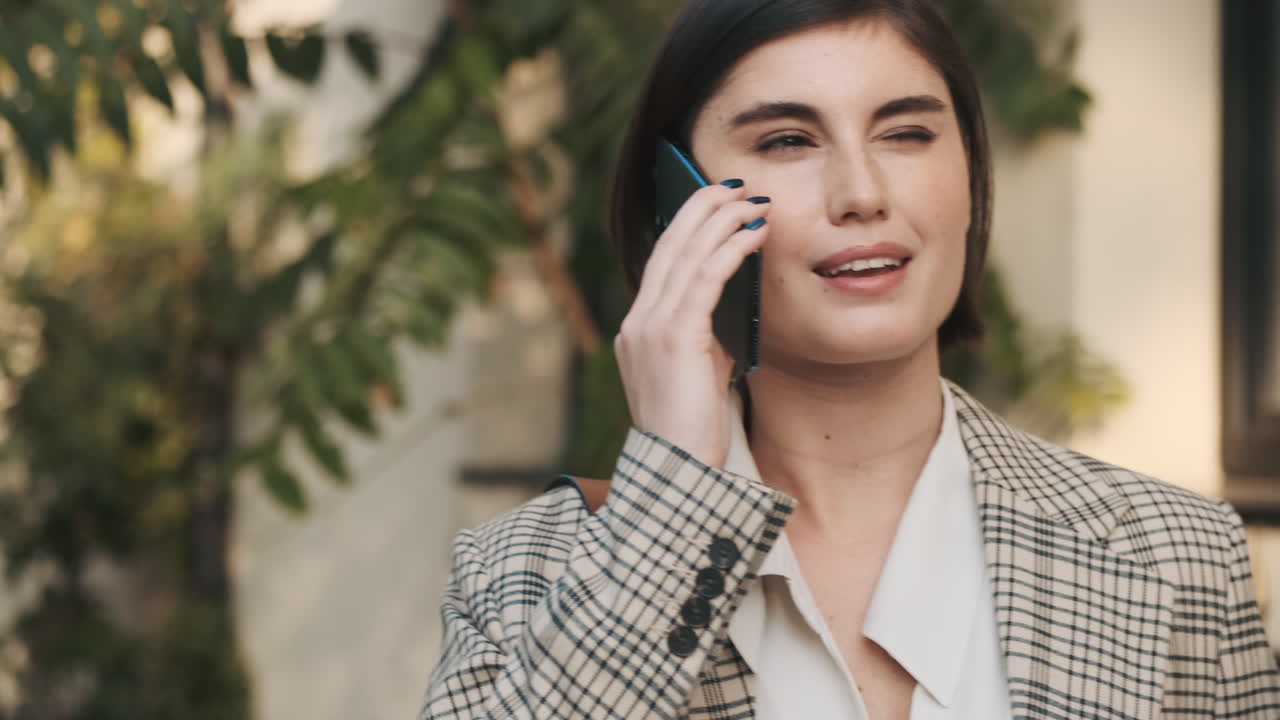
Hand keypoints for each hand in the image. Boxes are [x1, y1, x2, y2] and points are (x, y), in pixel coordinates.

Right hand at [614, 181, 769, 468]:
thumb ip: (706, 337)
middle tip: (735, 185)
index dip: (688, 225)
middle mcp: (638, 322)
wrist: (676, 474)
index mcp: (638, 329)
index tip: (715, 202)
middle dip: (702, 208)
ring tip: (751, 200)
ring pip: (687, 255)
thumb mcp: (697, 374)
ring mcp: (651, 328)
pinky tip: (754, 233)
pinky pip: (705, 278)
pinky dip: (730, 249)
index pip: (662, 262)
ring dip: (722, 220)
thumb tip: (734, 303)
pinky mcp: (674, 337)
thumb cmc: (692, 432)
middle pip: (670, 246)